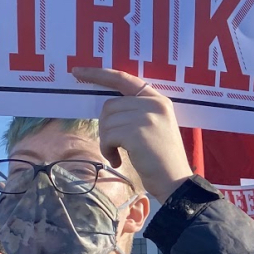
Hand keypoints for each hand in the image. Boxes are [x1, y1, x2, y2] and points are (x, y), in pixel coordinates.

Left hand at [71, 67, 194, 202]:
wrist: (176, 182)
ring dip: (106, 141)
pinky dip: (108, 150)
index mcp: (158, 100)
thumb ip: (136, 112)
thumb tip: (106, 110)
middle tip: (114, 145)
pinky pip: (108, 136)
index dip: (98, 74)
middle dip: (105, 127)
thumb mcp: (154, 127)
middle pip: (110, 105)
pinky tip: (118, 161)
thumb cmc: (161, 159)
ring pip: (107, 121)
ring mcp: (146, 117)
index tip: (77, 71)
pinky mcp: (138, 132)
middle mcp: (153, 104)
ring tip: (118, 155)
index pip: (124, 78)